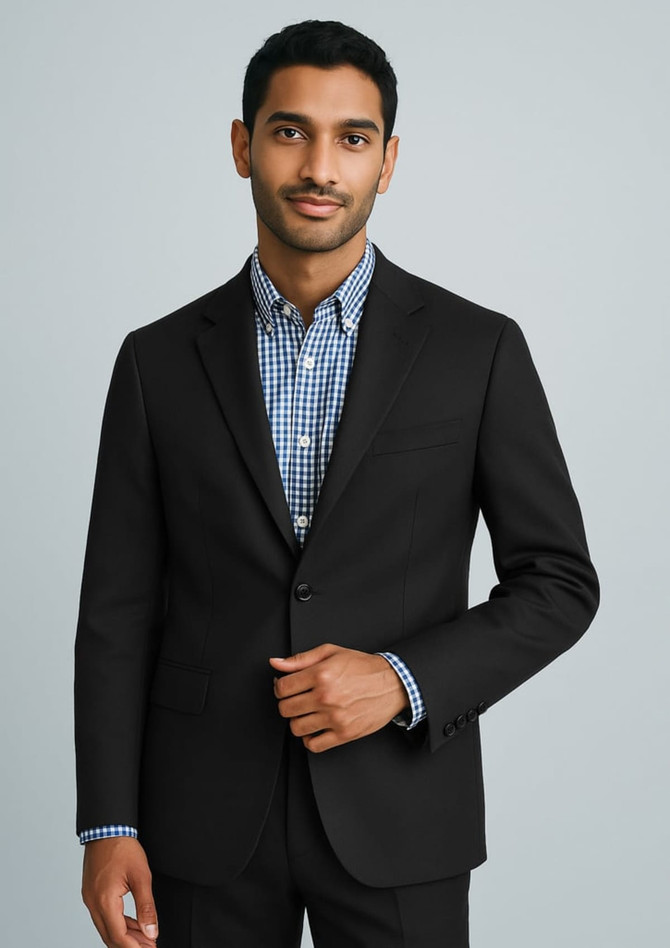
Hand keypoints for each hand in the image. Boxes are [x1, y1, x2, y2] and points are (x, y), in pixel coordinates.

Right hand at [81, 836, 157, 946]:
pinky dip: (118, 924)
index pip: (118, 935)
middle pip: (110, 936)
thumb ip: (146, 907)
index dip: (134, 947)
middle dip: (130, 945)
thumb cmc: (122, 848)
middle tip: (149, 947)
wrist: (106, 828)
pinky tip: (133, 925)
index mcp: (104, 900)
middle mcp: (93, 903)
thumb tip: (151, 931)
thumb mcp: (141, 876)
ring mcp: (90, 899)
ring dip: (125, 936)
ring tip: (145, 939)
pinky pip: (103, 917)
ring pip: (106, 928)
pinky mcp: (91, 894)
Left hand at [269, 643, 407, 752]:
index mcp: (321, 674)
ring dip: (297, 721)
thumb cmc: (363, 667)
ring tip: (307, 713)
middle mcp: (326, 697)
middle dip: (287, 703)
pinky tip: (315, 728)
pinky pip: (314, 745)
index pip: (282, 688)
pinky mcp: (344, 733)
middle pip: (286, 709)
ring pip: (296, 728)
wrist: (392, 683)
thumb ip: (300, 659)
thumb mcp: (331, 653)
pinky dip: (309, 739)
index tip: (286, 687)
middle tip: (297, 699)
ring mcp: (335, 717)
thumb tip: (276, 663)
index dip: (280, 687)